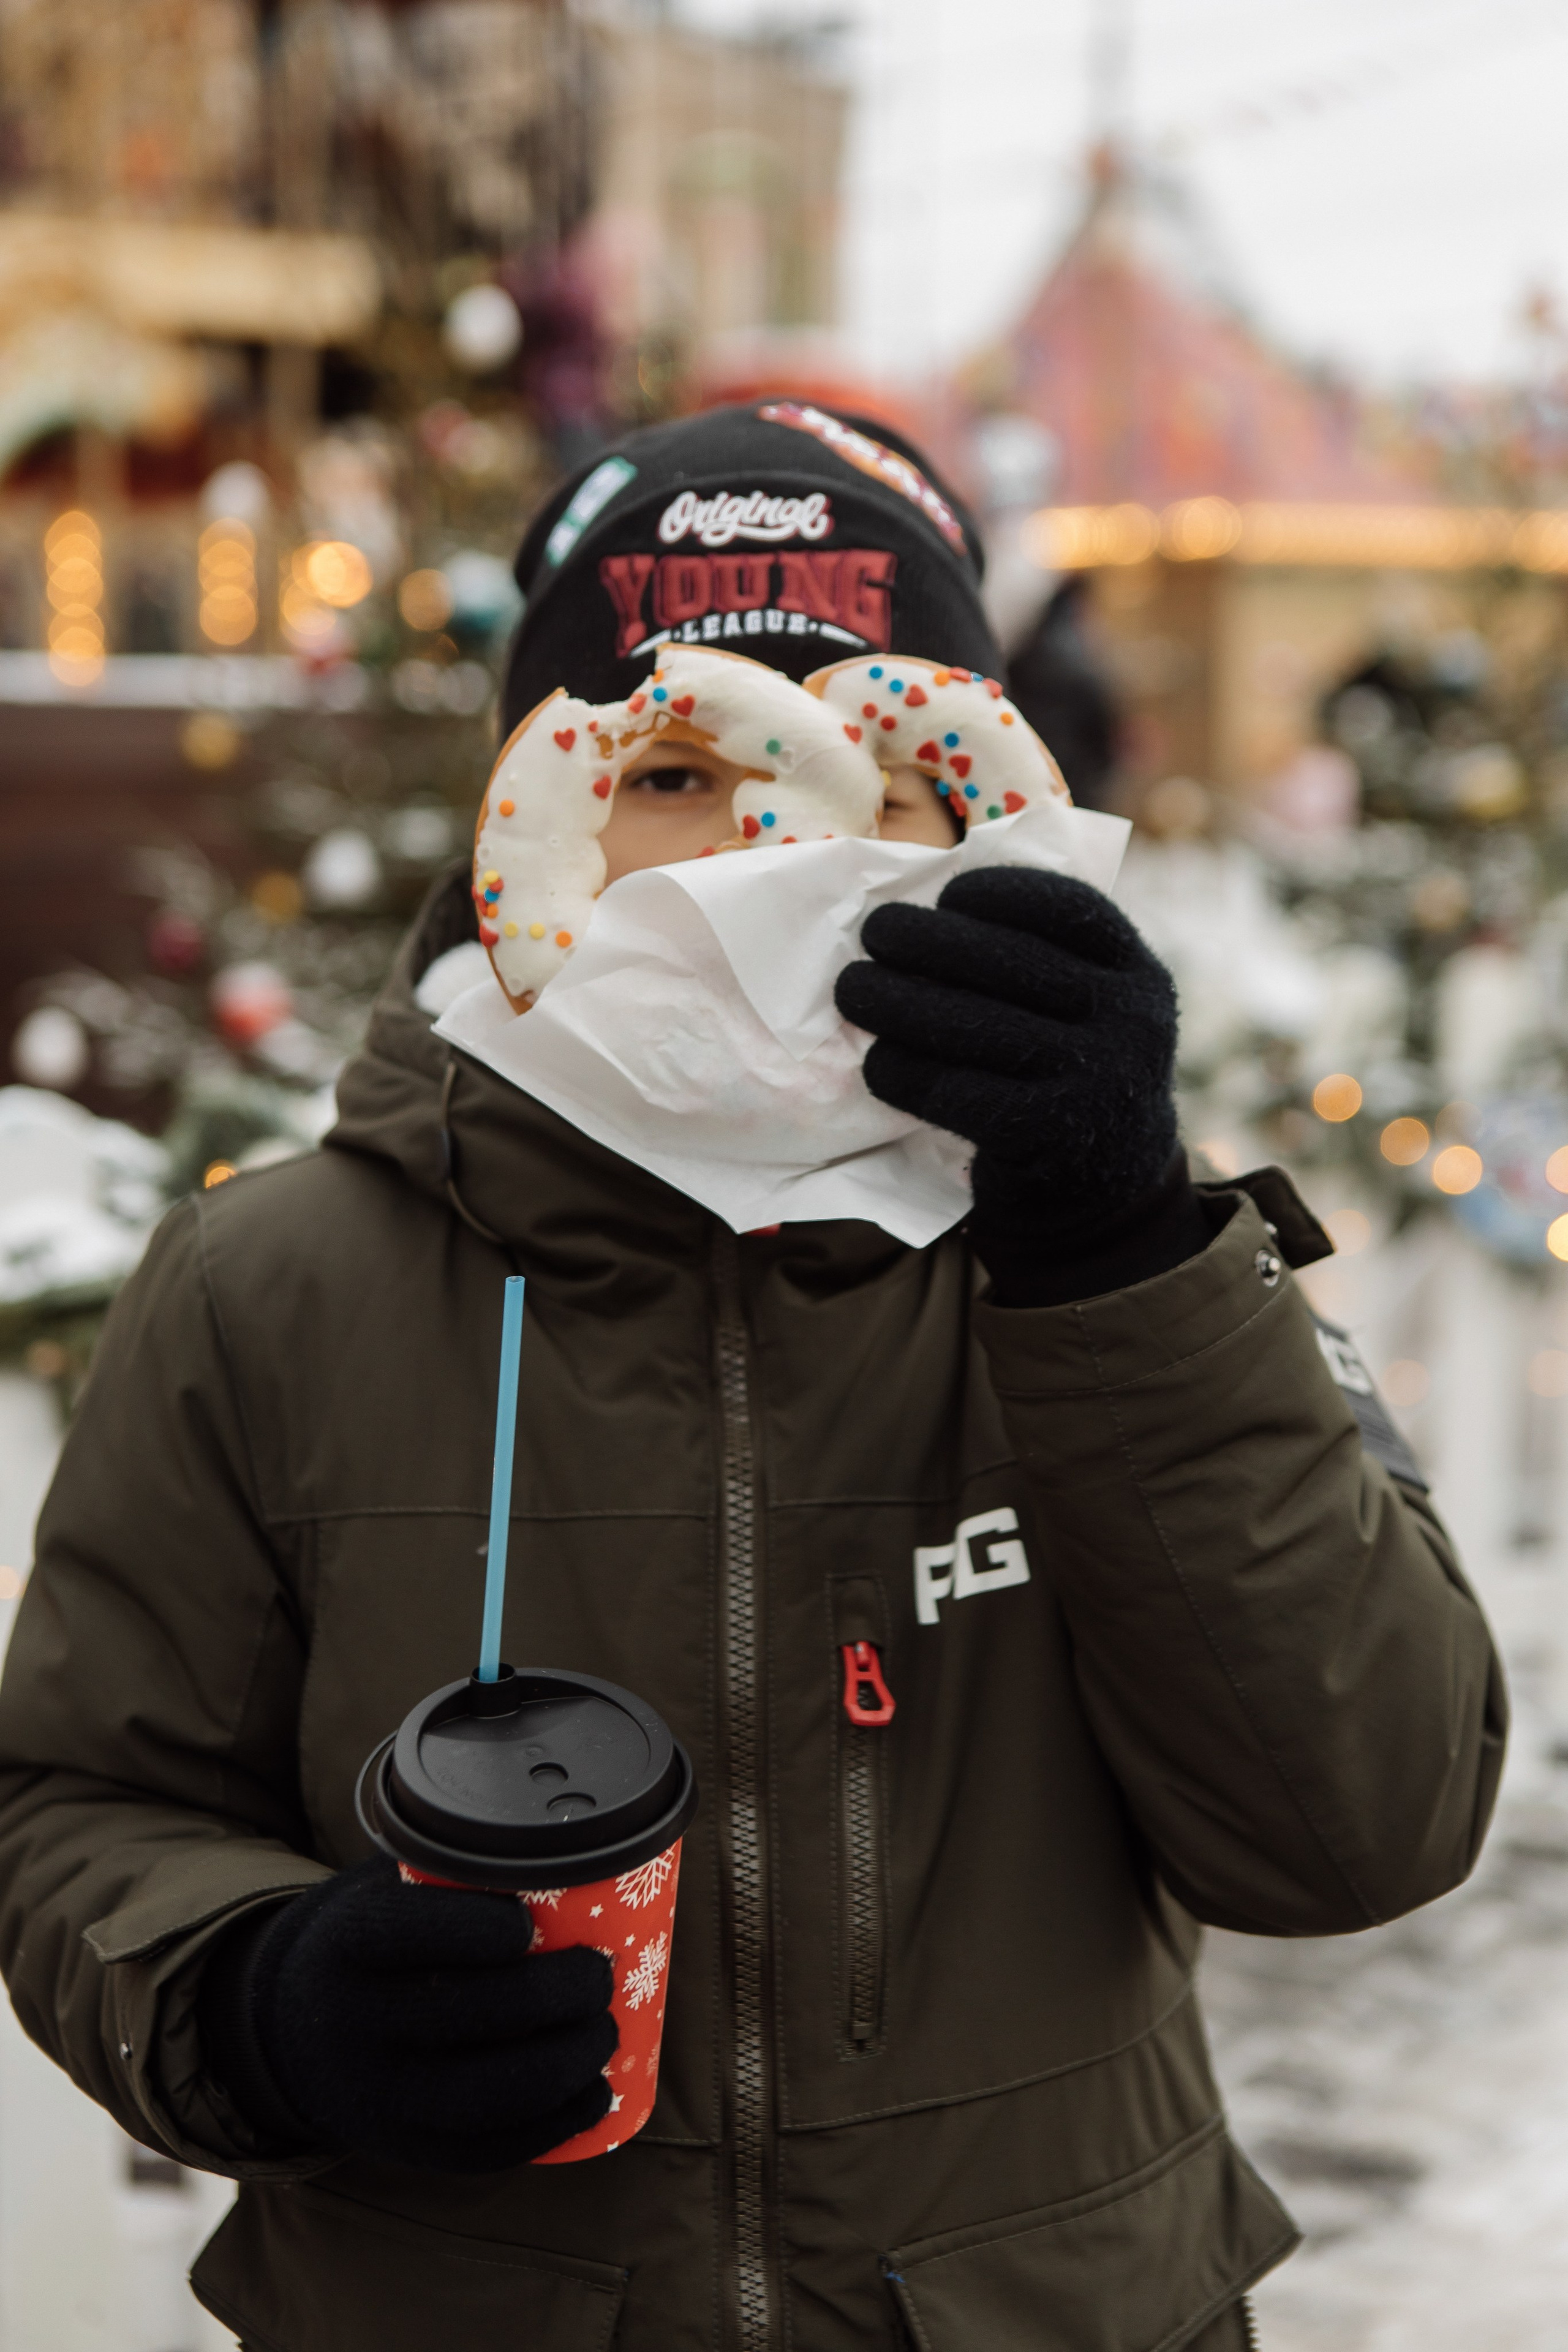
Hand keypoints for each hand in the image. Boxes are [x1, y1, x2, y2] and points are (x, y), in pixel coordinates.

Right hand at [200, 1857, 615, 2171]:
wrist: (295, 2026)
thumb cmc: (375, 1940)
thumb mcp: (385, 1888)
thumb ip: (451, 1869)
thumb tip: (566, 1843)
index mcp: (348, 1942)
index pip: (414, 1932)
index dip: (483, 1927)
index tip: (530, 1920)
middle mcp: (354, 2025)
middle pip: (473, 2012)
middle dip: (559, 1993)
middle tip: (598, 1973)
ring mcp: (377, 2097)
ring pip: (488, 2093)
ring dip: (569, 2062)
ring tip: (605, 2030)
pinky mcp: (403, 2146)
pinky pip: (486, 2149)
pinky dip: (554, 2126)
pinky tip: (595, 2095)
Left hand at [836, 867, 1192, 1298]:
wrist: (1104, 1193)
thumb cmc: (1068, 1077)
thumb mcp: (1085, 1010)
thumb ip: (1040, 959)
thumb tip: (930, 904)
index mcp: (1136, 975)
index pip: (1067, 907)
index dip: (999, 892)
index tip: (947, 896)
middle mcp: (1130, 1021)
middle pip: (1006, 960)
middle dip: (924, 938)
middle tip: (873, 933)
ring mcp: (1094, 1080)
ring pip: (969, 1022)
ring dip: (893, 1001)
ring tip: (852, 990)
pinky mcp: (1047, 1134)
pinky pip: (953, 1090)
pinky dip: (902, 1072)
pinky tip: (877, 1065)